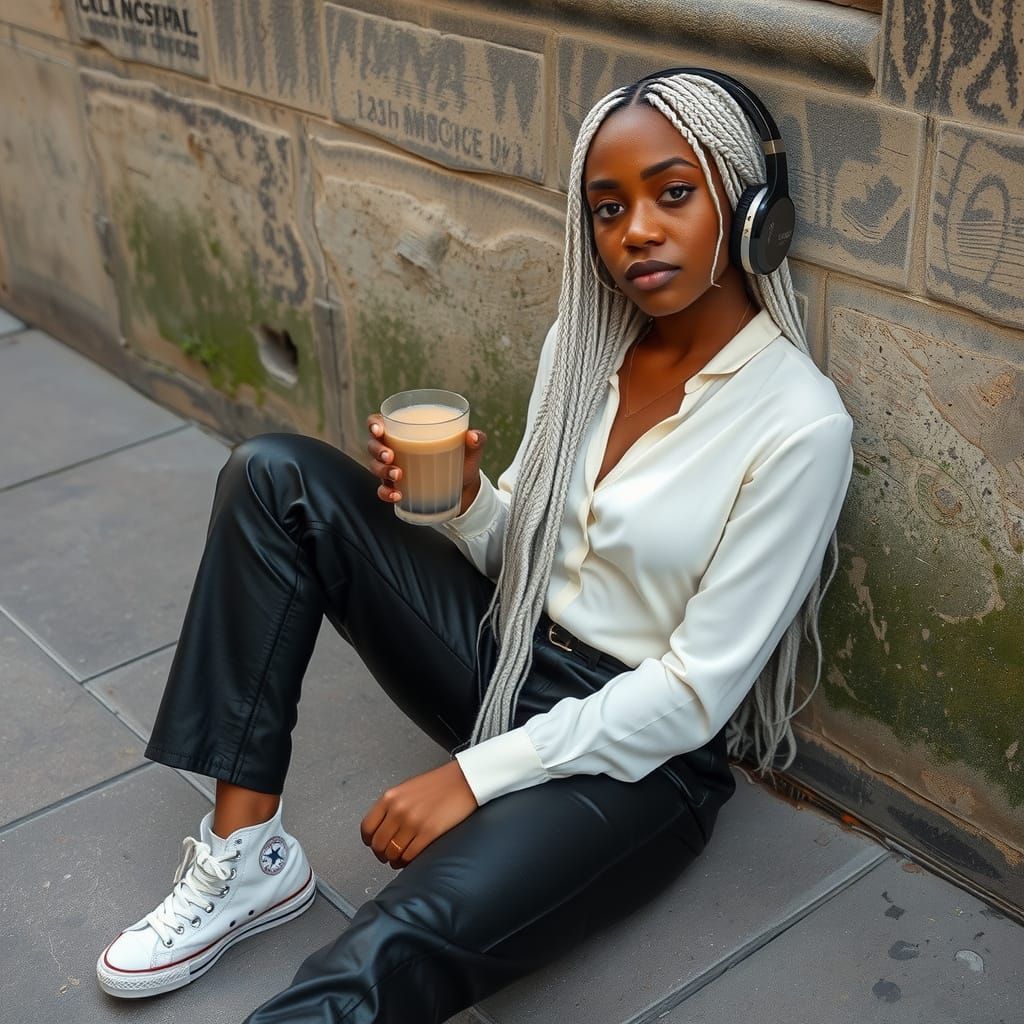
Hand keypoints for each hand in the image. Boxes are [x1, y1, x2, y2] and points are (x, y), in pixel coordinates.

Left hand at [360, 761, 478, 868]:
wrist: (464, 780)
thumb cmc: (440, 784)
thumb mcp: (407, 789)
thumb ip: (392, 806)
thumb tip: (382, 827)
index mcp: (390, 797)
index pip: (367, 827)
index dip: (369, 841)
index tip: (374, 844)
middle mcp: (399, 809)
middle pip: (378, 844)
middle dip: (382, 853)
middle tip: (388, 855)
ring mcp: (413, 822)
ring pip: (393, 853)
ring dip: (395, 860)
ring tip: (401, 858)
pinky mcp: (429, 832)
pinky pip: (410, 856)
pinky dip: (408, 862)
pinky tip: (412, 858)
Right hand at [366, 414, 486, 513]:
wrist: (464, 490)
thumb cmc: (462, 461)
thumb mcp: (470, 451)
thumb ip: (476, 441)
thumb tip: (474, 436)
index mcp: (407, 432)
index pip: (380, 423)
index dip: (374, 424)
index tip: (379, 429)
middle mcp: (395, 449)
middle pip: (373, 445)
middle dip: (378, 450)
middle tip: (390, 456)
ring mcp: (393, 470)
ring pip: (375, 467)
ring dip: (382, 471)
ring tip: (398, 475)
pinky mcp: (397, 489)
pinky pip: (383, 491)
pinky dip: (386, 493)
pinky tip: (398, 495)